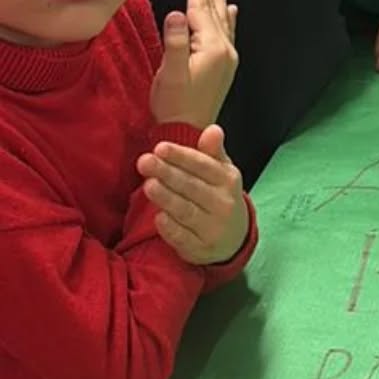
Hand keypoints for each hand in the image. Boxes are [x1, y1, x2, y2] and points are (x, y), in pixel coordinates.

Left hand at [136, 125, 248, 265]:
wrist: (233, 238)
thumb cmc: (218, 196)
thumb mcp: (221, 172)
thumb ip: (213, 152)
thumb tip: (213, 129)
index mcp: (228, 181)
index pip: (204, 166)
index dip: (182, 157)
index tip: (160, 147)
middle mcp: (224, 204)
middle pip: (193, 187)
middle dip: (168, 173)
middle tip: (145, 161)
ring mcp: (214, 228)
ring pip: (187, 211)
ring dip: (167, 198)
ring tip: (148, 185)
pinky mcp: (201, 248)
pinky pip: (183, 238)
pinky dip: (171, 228)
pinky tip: (159, 218)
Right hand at [150, 0, 238, 128]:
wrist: (188, 132)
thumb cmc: (174, 104)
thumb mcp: (171, 73)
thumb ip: (174, 42)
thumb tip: (176, 12)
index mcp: (213, 48)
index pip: (201, 10)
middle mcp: (225, 51)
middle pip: (214, 11)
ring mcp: (227, 59)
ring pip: (222, 21)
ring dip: (219, 0)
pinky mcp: (223, 66)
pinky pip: (227, 34)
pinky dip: (226, 19)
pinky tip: (230, 12)